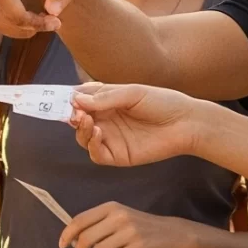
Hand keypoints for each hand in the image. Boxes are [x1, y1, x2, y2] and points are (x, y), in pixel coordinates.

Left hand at [60, 201, 191, 247]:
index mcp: (112, 207)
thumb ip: (98, 223)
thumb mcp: (120, 216)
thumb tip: (72, 238)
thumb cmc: (141, 225)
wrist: (172, 233)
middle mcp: (120, 217)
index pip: (81, 220)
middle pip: (86, 237)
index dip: (67, 234)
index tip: (62, 245)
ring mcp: (130, 232)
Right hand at [70, 83, 204, 165]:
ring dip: (80, 129)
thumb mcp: (133, 93)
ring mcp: (111, 138)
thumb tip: (76, 99)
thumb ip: (105, 97)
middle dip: (72, 116)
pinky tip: (97, 133)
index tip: (61, 98)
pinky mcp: (118, 155)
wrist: (185, 123)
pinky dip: (92, 145)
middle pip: (78, 120)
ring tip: (87, 120)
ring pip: (83, 138)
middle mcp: (106, 119)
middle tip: (74, 112)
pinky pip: (97, 154)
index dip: (69, 99)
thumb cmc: (162, 102)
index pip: (81, 100)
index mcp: (107, 101)